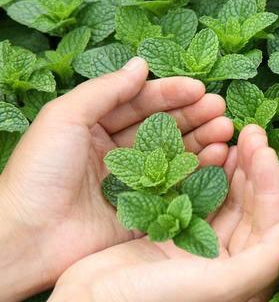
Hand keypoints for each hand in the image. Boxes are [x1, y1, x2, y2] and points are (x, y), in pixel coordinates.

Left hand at [0, 58, 233, 301]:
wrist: (29, 236)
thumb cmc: (39, 173)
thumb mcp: (64, 118)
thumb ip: (104, 91)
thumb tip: (140, 65)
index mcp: (93, 127)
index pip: (139, 103)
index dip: (170, 94)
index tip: (200, 88)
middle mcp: (116, 152)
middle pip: (163, 127)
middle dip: (194, 116)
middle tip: (221, 110)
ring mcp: (132, 183)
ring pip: (175, 155)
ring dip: (202, 141)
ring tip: (226, 132)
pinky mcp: (145, 210)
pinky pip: (177, 187)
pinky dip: (200, 172)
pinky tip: (219, 159)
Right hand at [50, 126, 278, 301]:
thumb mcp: (221, 288)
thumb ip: (267, 260)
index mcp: (254, 294)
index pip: (272, 228)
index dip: (271, 186)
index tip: (265, 149)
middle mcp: (236, 274)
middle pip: (254, 213)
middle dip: (255, 172)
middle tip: (252, 132)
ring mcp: (207, 258)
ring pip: (231, 205)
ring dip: (236, 172)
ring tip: (238, 136)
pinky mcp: (180, 243)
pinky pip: (203, 204)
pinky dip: (209, 179)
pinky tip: (213, 152)